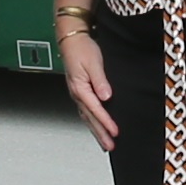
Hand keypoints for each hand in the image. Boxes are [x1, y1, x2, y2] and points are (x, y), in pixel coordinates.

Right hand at [56, 25, 115, 149]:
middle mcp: (77, 93)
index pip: (95, 109)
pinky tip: (96, 126)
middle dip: (100, 133)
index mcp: (80, 88)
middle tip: (110, 146)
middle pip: (90, 118)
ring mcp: (77, 93)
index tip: (114, 132)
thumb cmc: (80, 48)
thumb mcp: (93, 62)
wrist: (70, 38)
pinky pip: (86, 111)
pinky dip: (92, 122)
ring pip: (87, 117)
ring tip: (104, 142)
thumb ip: (100, 81)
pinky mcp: (79, 91)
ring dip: (96, 131)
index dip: (106, 122)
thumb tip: (106, 96)